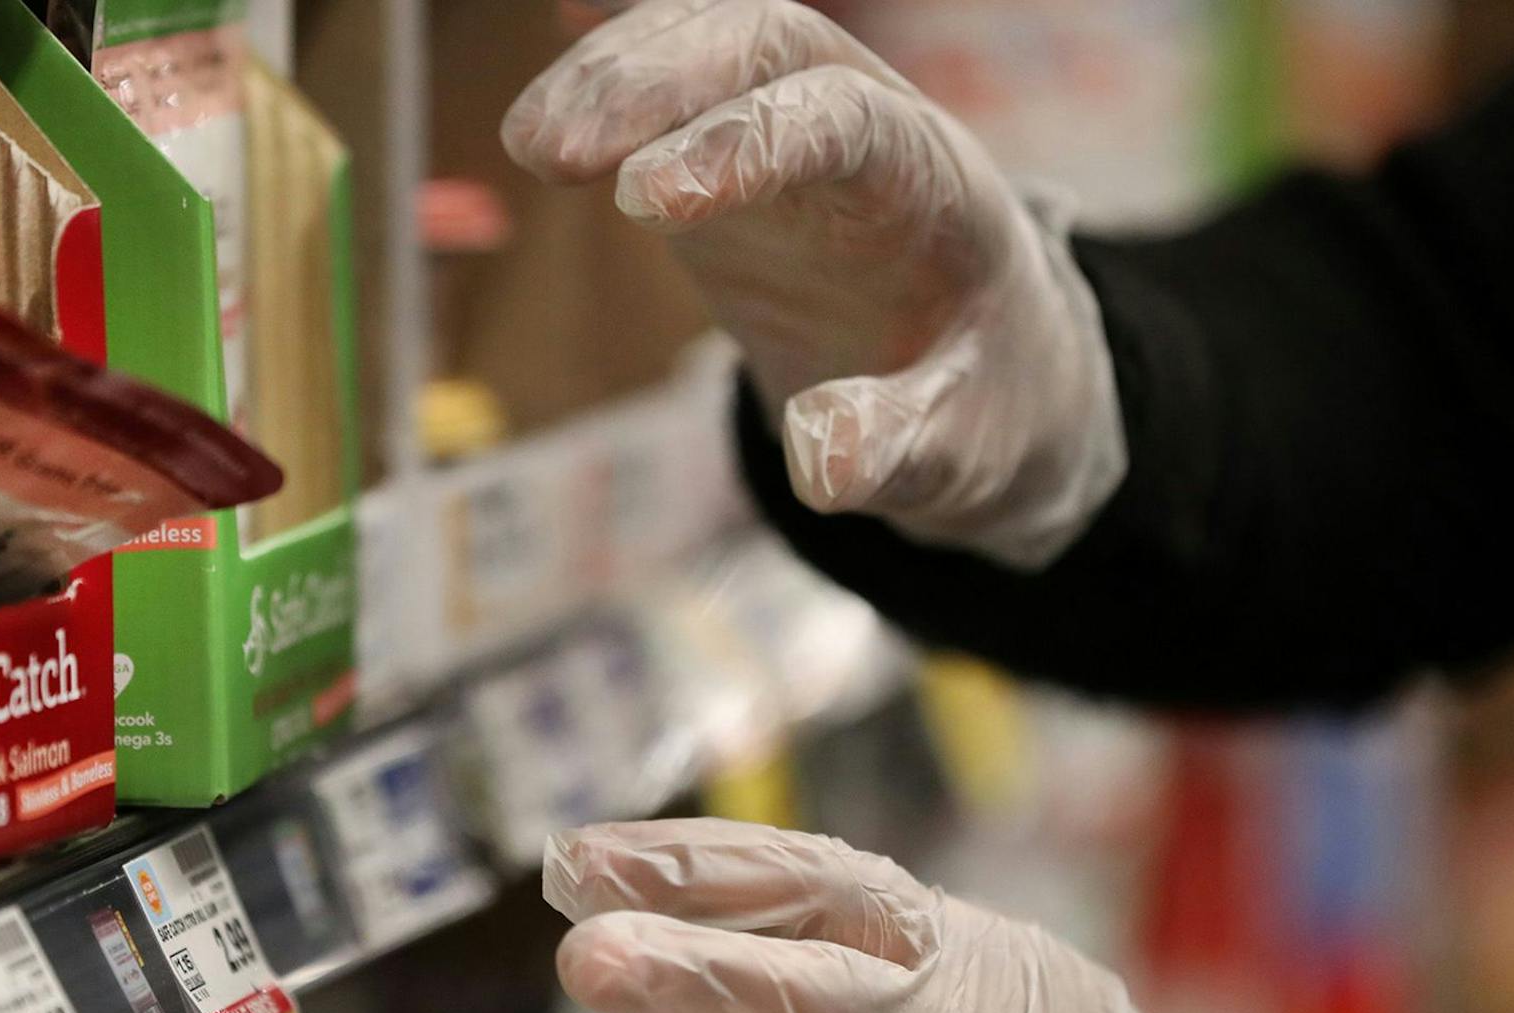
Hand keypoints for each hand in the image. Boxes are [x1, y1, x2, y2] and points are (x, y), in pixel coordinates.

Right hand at [502, 0, 1124, 567]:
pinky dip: (621, 61)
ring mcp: (796, 129)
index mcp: (933, 192)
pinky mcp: (738, 156)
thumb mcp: (960, 456)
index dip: (744, 143)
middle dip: (657, 79)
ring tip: (529, 143)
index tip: (641, 200)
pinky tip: (557, 42)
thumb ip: (898, 451)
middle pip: (767, 43)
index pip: (842, 124)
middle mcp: (869, 128)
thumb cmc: (977, 408)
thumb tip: (818, 469)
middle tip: (550, 150)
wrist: (984, 375)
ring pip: (712, 43)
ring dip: (617, 74)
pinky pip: (683, 82)